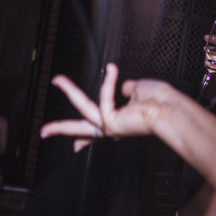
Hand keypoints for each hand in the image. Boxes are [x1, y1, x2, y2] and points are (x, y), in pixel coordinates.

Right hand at [40, 63, 169, 151]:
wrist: (171, 110)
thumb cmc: (162, 101)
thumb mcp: (141, 89)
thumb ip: (127, 88)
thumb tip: (123, 87)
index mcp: (121, 122)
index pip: (98, 131)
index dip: (84, 138)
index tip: (75, 146)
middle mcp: (113, 127)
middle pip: (81, 129)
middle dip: (60, 129)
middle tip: (43, 132)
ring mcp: (110, 126)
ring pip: (83, 109)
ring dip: (69, 90)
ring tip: (57, 80)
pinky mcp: (110, 122)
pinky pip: (105, 95)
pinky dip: (109, 81)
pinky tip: (112, 69)